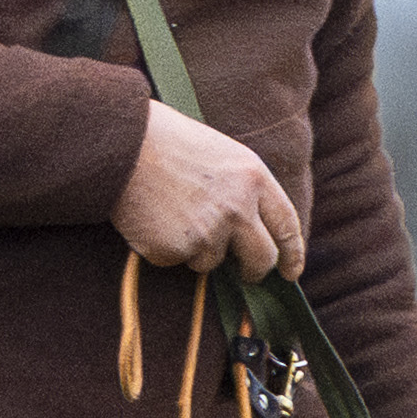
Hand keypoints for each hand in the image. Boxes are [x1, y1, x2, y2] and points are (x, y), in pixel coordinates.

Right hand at [113, 103, 303, 278]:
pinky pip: (175, 260)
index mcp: (254, 179)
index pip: (287, 224)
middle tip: (246, 275)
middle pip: (261, 258)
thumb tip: (253, 231)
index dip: (292, 253)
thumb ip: (244, 190)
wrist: (124, 144)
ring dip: (195, 249)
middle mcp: (238, 208)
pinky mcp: (176, 249)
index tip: (291, 272)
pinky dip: (164, 247)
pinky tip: (152, 219)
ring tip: (171, 213)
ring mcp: (207, 232)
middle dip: (255, 271)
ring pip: (210, 261)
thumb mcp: (223, 155)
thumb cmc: (169, 143)